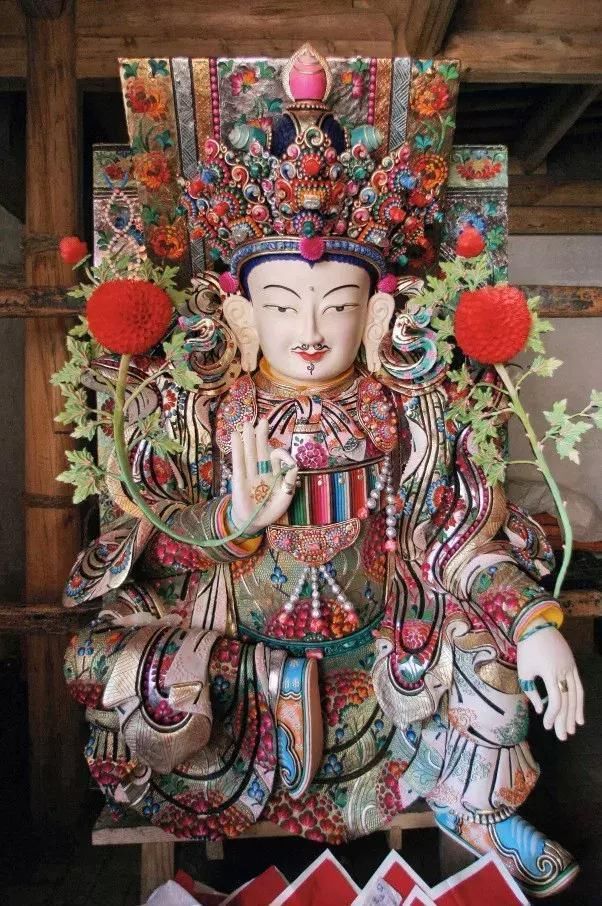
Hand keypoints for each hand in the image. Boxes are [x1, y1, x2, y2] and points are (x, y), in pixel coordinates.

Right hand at [230, 419, 297, 533]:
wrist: (253, 522)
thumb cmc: (271, 510)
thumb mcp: (285, 497)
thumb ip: (289, 482)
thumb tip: (294, 466)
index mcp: (274, 473)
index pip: (277, 458)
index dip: (281, 454)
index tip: (284, 456)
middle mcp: (262, 470)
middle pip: (261, 450)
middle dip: (261, 436)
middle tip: (262, 421)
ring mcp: (250, 473)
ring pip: (250, 452)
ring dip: (248, 438)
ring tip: (247, 423)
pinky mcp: (239, 478)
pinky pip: (238, 461)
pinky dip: (236, 448)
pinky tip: (235, 436)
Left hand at [517, 625, 583, 740]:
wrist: (536, 626)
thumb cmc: (527, 649)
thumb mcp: (524, 671)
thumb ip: (532, 692)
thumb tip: (540, 709)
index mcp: (550, 673)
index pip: (556, 700)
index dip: (552, 715)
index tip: (546, 726)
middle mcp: (564, 672)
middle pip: (567, 701)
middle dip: (564, 720)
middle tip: (562, 737)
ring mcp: (571, 669)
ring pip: (576, 696)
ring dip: (574, 714)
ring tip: (571, 730)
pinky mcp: (573, 666)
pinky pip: (579, 687)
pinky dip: (580, 702)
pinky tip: (579, 717)